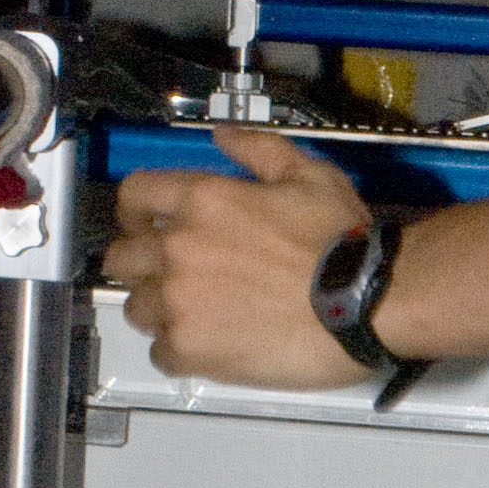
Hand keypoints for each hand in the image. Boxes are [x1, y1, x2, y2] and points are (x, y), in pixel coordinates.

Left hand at [101, 123, 371, 389]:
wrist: (367, 304)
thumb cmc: (344, 241)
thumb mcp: (309, 175)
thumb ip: (259, 150)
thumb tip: (222, 135)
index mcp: (202, 201)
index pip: (132, 196)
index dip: (133, 211)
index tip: (145, 225)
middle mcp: (178, 249)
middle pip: (122, 258)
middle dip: (142, 265)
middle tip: (173, 276)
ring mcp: (179, 302)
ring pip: (136, 308)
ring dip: (159, 310)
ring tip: (196, 315)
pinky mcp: (191, 349)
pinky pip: (160, 352)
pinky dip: (179, 351)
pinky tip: (209, 347)